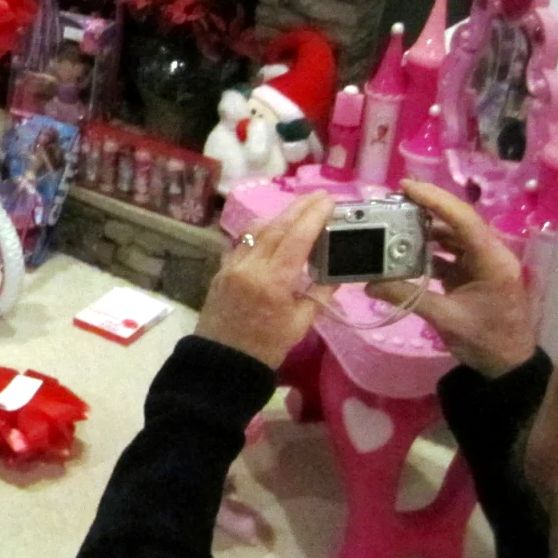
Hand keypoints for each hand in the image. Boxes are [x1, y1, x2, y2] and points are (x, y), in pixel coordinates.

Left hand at [196, 192, 334, 369]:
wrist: (222, 360)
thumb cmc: (266, 347)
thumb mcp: (301, 323)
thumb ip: (319, 293)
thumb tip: (335, 271)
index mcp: (273, 281)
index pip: (297, 237)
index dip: (314, 215)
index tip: (329, 200)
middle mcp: (250, 266)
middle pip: (277, 227)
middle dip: (299, 208)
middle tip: (320, 196)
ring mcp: (232, 265)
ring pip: (257, 231)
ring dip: (280, 216)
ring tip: (301, 210)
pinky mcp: (222, 269)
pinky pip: (243, 242)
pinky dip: (261, 231)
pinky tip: (273, 230)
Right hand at [368, 180, 535, 377]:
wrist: (508, 366)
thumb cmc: (485, 341)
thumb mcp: (446, 319)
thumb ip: (408, 296)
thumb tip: (369, 283)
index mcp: (493, 260)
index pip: (463, 219)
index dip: (435, 200)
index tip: (406, 187)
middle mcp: (491, 254)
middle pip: (458, 221)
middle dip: (426, 208)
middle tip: (393, 200)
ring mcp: (483, 264)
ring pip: (453, 236)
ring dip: (425, 229)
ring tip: (394, 221)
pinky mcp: (474, 274)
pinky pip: (450, 253)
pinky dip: (428, 250)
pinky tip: (405, 249)